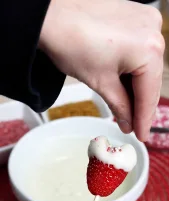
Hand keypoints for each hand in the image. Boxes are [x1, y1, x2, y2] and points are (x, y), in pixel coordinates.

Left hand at [40, 0, 164, 140]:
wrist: (50, 17)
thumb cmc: (72, 43)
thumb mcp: (101, 82)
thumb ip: (120, 106)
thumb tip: (128, 123)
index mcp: (148, 49)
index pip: (149, 94)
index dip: (144, 119)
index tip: (141, 135)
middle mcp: (153, 31)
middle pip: (149, 80)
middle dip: (139, 105)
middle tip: (133, 126)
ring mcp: (144, 21)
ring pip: (144, 66)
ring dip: (135, 88)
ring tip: (125, 109)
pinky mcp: (134, 17)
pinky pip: (139, 51)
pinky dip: (131, 70)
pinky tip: (123, 85)